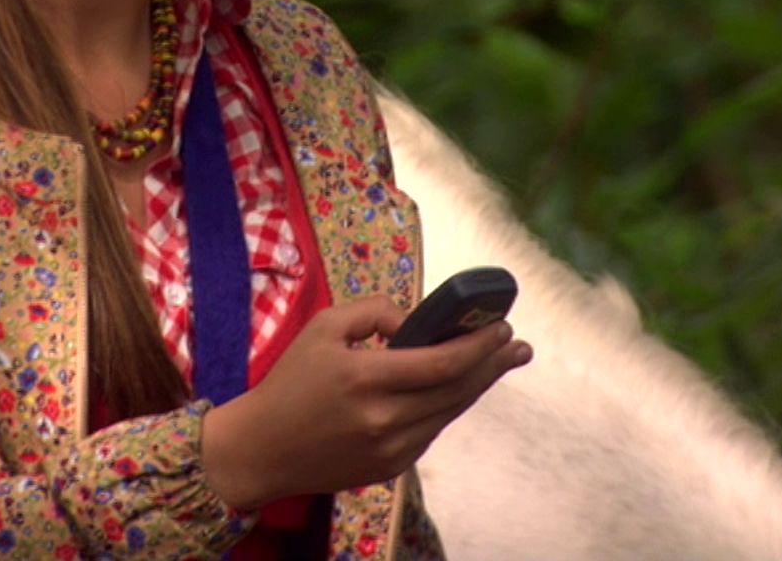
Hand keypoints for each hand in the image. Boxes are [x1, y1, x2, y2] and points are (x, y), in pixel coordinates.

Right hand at [201, 294, 532, 508]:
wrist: (262, 448)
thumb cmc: (291, 381)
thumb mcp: (324, 327)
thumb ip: (375, 312)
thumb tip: (417, 321)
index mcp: (365, 379)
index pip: (442, 363)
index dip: (479, 346)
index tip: (503, 327)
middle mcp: (382, 420)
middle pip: (457, 390)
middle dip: (493, 365)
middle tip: (518, 346)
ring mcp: (388, 450)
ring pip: (448, 413)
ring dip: (478, 386)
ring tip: (502, 362)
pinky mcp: (388, 469)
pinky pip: (429, 432)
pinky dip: (446, 407)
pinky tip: (458, 388)